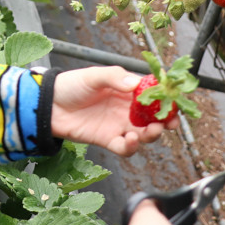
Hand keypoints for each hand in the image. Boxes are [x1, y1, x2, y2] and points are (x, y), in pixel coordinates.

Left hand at [51, 66, 176, 155]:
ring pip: (144, 134)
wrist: (49, 105)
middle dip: (165, 121)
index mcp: (127, 90)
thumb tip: (135, 84)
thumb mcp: (94, 76)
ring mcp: (118, 125)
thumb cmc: (72, 85)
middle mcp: (127, 109)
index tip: (174, 103)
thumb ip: (114, 78)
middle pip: (153, 117)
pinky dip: (131, 147)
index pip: (153, 94)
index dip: (166, 99)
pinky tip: (130, 139)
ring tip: (151, 130)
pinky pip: (125, 148)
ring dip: (152, 135)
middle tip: (170, 122)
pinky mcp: (108, 140)